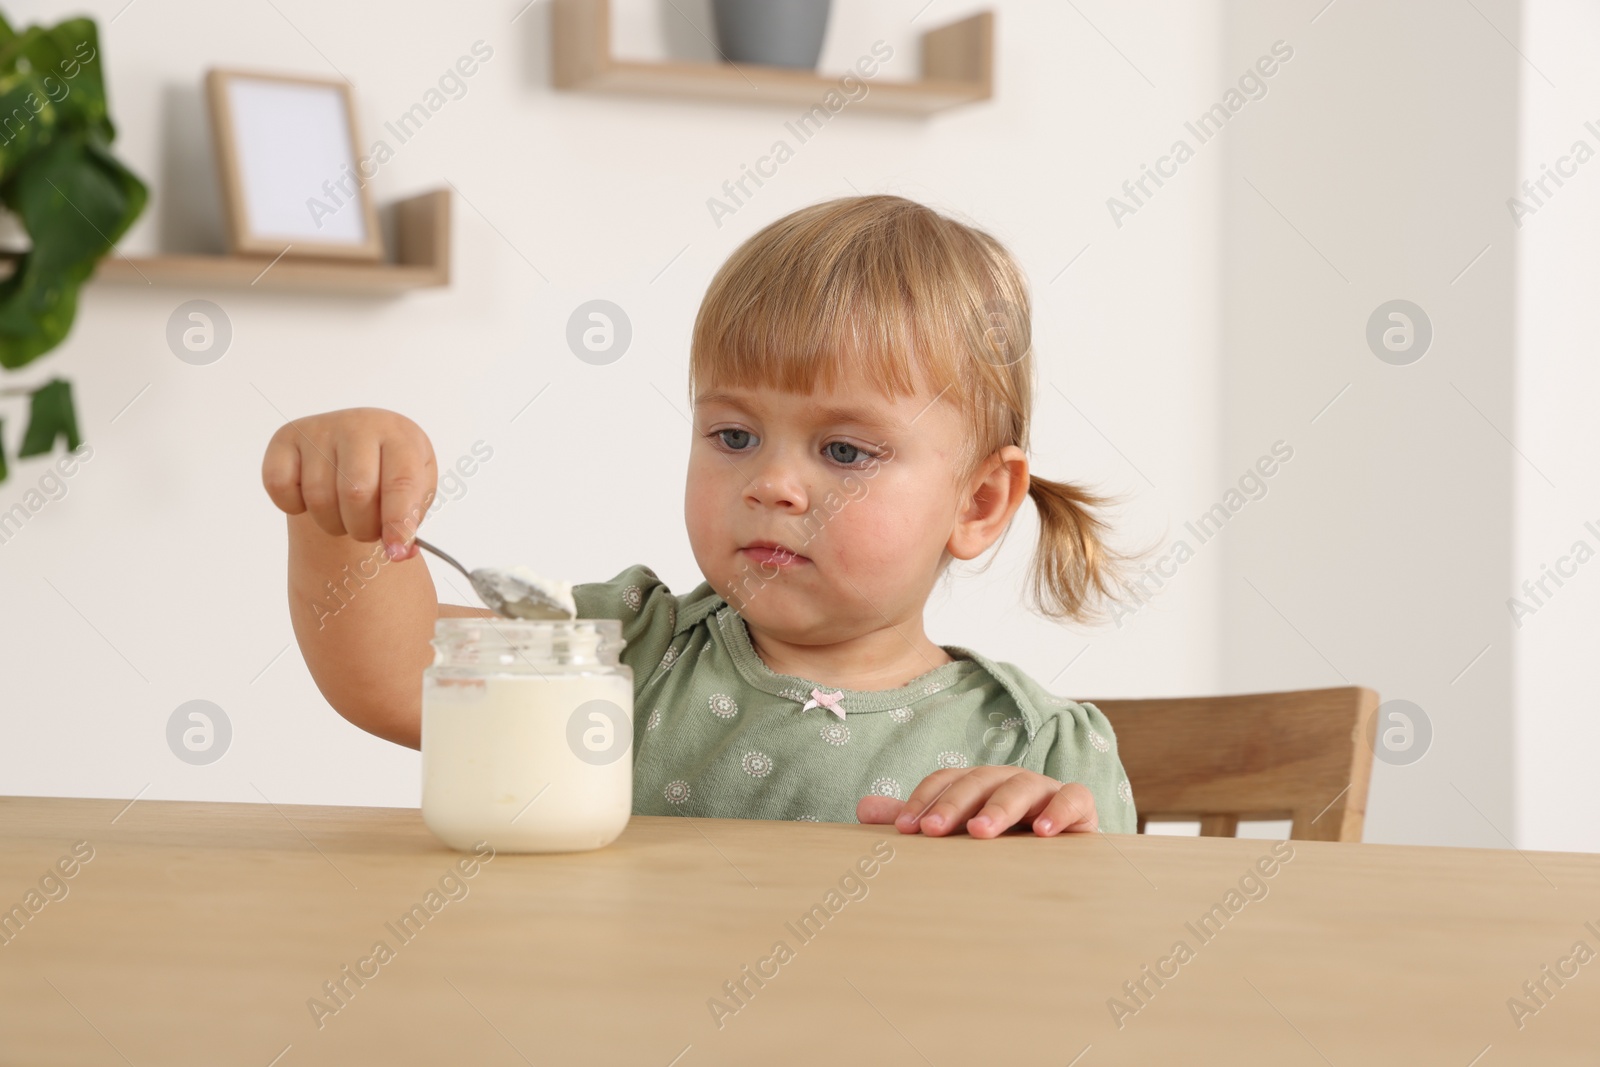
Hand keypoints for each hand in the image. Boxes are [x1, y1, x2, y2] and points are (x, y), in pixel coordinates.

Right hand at [261, 407, 436, 559]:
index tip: (395, 553)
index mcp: (400, 436)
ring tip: (345, 515)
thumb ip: (410, 525)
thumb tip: (401, 553)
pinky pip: (280, 486)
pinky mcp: (285, 438)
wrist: (358, 452)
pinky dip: (294, 506)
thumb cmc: (390, 475)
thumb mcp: (415, 495)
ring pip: (319, 497)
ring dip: (332, 524)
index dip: (398, 523)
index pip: (401, 482)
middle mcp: (359, 426)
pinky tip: (311, 498)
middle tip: (367, 532)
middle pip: (356, 493)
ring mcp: (320, 429)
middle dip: (363, 529)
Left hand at [856, 766, 1097, 837]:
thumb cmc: (1003, 845)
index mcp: (978, 784)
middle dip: (953, 805)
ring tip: (981, 832)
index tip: (903, 829)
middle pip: (978, 780)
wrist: (1063, 862)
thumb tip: (863, 809)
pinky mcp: (1080, 807)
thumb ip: (920, 821)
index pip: (946, 780)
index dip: (923, 800)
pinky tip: (1043, 833)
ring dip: (999, 807)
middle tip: (932, 832)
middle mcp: (1008, 780)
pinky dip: (1059, 811)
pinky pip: (1073, 799)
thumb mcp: (960, 835)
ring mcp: (1045, 791)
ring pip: (1021, 786)